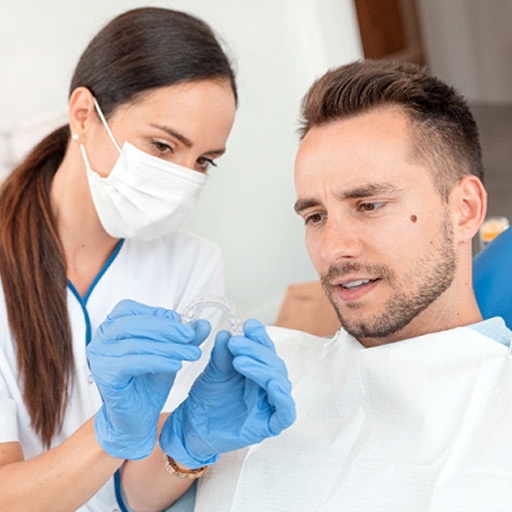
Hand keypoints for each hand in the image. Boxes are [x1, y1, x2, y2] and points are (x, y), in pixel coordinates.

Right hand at [87, 299, 210, 459]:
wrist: (136, 419)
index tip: (184, 326)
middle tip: (191, 336)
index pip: (131, 309)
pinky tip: (176, 365)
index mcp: (111, 327)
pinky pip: (132, 363)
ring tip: (191, 353)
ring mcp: (99, 357)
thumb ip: (184, 338)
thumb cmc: (147, 383)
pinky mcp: (104, 375)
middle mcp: (100, 339)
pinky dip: (157, 361)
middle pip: (134, 324)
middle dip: (167, 329)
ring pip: (136, 344)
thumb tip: (203, 324)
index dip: (159, 315)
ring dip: (168, 347)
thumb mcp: (170, 354)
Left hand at [159, 319, 295, 467]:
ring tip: (239, 360)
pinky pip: (286, 413)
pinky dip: (283, 397)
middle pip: (274, 364)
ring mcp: (269, 405)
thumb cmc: (206, 399)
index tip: (249, 325)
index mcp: (257, 371)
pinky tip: (272, 384)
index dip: (260, 337)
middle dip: (256, 350)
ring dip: (263, 368)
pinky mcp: (269, 426)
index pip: (266, 350)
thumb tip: (226, 334)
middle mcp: (266, 386)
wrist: (192, 428)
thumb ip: (222, 355)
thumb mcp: (213, 372)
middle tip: (235, 342)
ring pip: (280, 382)